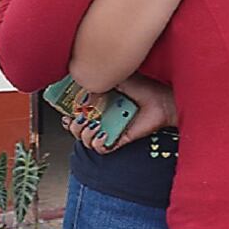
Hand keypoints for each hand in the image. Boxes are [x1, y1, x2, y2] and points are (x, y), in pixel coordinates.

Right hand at [59, 75, 176, 153]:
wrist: (163, 100)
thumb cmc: (145, 88)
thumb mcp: (118, 78)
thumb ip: (100, 80)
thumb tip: (83, 88)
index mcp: (100, 104)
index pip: (77, 112)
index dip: (67, 113)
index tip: (65, 110)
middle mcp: (103, 118)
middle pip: (76, 128)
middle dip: (73, 124)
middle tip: (79, 117)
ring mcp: (110, 130)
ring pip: (85, 140)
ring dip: (83, 134)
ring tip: (92, 124)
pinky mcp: (119, 139)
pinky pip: (101, 149)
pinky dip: (97, 143)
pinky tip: (102, 133)